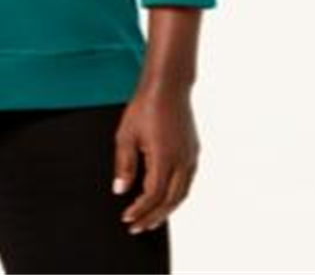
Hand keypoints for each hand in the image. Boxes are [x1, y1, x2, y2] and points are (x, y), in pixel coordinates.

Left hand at [112, 85, 199, 232]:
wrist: (168, 86)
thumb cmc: (145, 106)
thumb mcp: (126, 135)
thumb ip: (124, 164)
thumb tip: (120, 189)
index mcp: (164, 157)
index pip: (153, 195)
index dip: (140, 210)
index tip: (127, 218)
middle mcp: (182, 160)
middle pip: (170, 200)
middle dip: (154, 217)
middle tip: (138, 227)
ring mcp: (191, 156)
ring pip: (182, 194)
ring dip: (167, 210)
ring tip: (152, 220)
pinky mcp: (193, 152)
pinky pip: (187, 182)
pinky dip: (176, 196)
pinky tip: (165, 198)